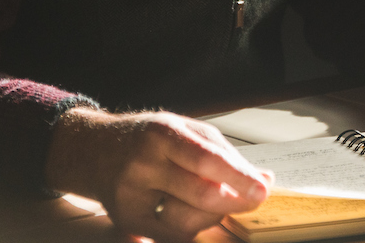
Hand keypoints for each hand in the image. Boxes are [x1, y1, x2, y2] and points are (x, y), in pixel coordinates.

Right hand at [45, 107, 271, 241]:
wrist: (99, 150)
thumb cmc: (151, 138)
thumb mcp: (188, 130)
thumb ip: (226, 154)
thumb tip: (265, 179)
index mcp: (162, 134)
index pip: (207, 160)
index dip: (239, 178)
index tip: (263, 189)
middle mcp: (143, 165)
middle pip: (200, 195)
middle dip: (235, 202)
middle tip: (254, 199)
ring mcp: (132, 196)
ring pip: (187, 221)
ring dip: (214, 216)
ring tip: (219, 202)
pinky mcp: (127, 221)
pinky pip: (170, 236)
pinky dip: (193, 230)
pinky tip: (199, 216)